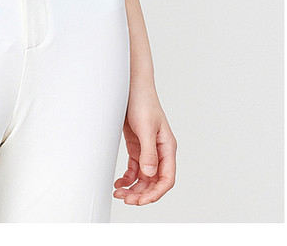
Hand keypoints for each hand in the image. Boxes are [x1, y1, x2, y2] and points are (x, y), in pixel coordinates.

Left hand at [113, 84, 176, 205]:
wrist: (131, 86)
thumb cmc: (143, 102)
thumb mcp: (146, 127)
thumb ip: (148, 152)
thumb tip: (150, 175)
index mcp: (167, 148)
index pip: (166, 178)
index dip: (155, 193)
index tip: (141, 200)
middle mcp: (159, 152)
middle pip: (154, 181)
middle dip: (141, 193)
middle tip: (126, 199)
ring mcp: (148, 150)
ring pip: (144, 178)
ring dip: (133, 188)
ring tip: (119, 193)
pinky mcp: (137, 147)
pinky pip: (134, 169)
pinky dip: (128, 178)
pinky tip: (119, 183)